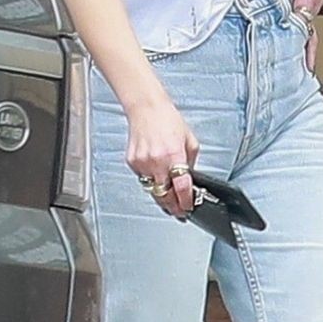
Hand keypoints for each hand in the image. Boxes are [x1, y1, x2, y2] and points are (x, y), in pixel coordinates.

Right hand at [125, 91, 200, 218]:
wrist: (146, 109)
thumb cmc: (168, 120)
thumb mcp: (189, 140)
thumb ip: (190, 161)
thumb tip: (189, 178)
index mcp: (174, 155)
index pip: (181, 187)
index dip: (185, 201)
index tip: (188, 208)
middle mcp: (157, 161)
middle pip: (165, 195)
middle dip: (173, 207)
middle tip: (179, 212)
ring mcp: (142, 163)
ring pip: (152, 189)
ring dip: (162, 196)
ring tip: (169, 200)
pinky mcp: (132, 162)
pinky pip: (143, 178)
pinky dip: (151, 180)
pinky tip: (156, 176)